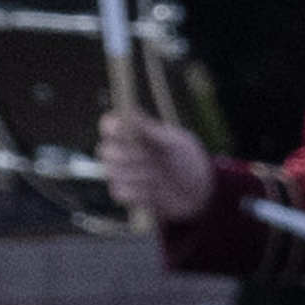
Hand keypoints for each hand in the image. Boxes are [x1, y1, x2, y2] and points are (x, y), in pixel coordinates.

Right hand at [94, 110, 215, 223]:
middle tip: (150, 158)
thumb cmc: (186, 160)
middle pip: (105, 151)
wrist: (198, 190)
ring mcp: (121, 173)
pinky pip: (119, 192)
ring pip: (112, 172)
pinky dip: (139, 192)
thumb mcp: (174, 142)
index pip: (108, 125)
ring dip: (138, 175)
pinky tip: (154, 192)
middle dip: (129, 156)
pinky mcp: (125, 193)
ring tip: (158, 176)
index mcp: (132, 134)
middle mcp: (121, 152)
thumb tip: (129, 111)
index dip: (113, 128)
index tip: (127, 133)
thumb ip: (151, 130)